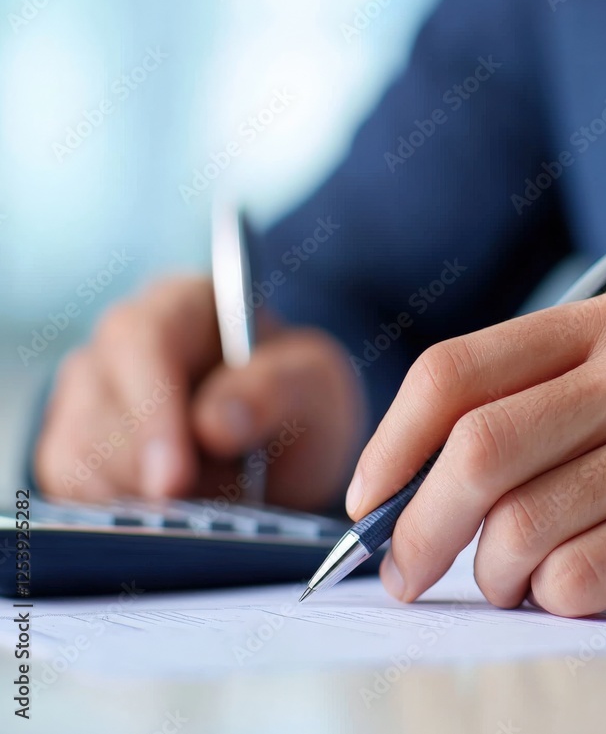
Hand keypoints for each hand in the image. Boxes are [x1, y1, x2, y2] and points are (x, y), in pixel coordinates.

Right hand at [35, 276, 363, 509]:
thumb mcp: (315, 386)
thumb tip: (215, 423)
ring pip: (80, 453)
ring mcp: (90, 393)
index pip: (144, 340)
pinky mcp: (75, 448)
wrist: (284, 449)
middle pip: (100, 405)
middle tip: (195, 512)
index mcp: (182, 304)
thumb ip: (275, 390)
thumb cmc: (298, 402)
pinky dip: (121, 515)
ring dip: (139, 496)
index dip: (152, 410)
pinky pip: (73, 491)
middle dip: (146, 470)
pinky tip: (168, 517)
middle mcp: (123, 342)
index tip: (174, 478)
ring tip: (203, 505)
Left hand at [348, 291, 605, 615]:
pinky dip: (552, 598)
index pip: (455, 370)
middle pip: (478, 450)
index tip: (366, 499)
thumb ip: (523, 414)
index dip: (391, 441)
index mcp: (601, 326)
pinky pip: (582, 574)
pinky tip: (569, 592)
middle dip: (418, 527)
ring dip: (494, 574)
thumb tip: (401, 493)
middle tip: (403, 572)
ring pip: (525, 524)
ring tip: (510, 582)